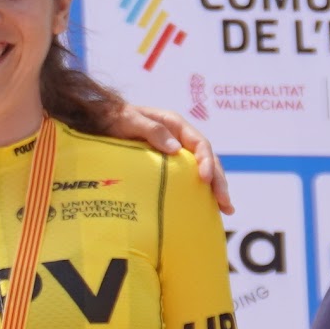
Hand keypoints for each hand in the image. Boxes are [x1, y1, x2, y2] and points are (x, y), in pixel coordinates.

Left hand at [105, 99, 232, 215]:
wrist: (103, 122)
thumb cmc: (116, 118)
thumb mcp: (131, 120)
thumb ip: (152, 130)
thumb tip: (175, 148)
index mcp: (176, 126)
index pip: (200, 144)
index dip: (206, 161)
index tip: (205, 178)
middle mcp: (181, 139)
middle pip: (208, 160)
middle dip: (219, 181)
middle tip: (225, 203)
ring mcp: (177, 153)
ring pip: (203, 171)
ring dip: (216, 189)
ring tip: (226, 210)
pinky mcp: (170, 166)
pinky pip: (189, 178)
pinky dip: (200, 192)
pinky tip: (208, 207)